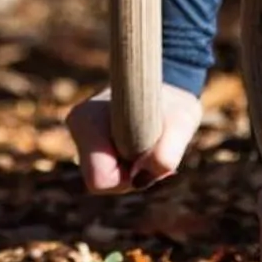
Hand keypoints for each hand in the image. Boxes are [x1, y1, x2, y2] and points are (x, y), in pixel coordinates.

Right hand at [65, 83, 203, 193]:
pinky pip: (106, 167)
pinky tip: (137, 141)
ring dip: (129, 168)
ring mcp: (81, 130)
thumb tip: (141, 179)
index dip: (128, 177)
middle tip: (148, 145)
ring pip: (104, 175)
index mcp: (89, 121)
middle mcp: (79, 125)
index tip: (146, 155)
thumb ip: (167, 154)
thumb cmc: (176, 102)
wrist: (169, 81)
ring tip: (144, 141)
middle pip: (100, 180)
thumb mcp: (182, 124)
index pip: (99, 180)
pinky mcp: (87, 135)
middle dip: (129, 173)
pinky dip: (125, 163)